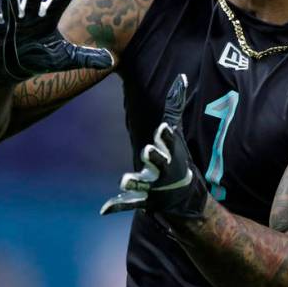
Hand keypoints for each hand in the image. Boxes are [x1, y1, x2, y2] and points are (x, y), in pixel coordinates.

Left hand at [100, 74, 207, 217]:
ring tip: (124, 180)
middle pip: (158, 161)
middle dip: (154, 157)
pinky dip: (117, 205)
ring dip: (133, 181)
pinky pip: (128, 203)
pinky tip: (104, 209)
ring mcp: (153, 186)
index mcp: (171, 152)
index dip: (166, 136)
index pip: (170, 142)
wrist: (183, 195)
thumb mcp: (177, 134)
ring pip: (141, 183)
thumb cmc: (177, 158)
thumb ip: (175, 106)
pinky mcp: (142, 199)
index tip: (163, 128)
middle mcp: (163, 169)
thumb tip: (182, 77)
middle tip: (147, 150)